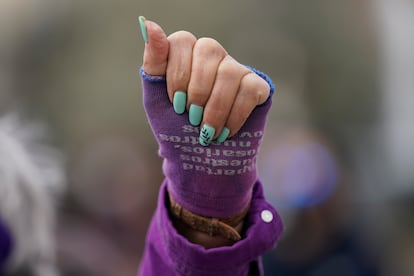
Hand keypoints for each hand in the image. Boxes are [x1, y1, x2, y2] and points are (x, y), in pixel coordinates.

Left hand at [139, 17, 269, 144]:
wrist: (199, 161)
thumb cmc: (175, 128)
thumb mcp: (155, 98)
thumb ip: (154, 62)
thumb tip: (148, 23)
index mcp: (185, 54)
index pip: (183, 41)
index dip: (178, 73)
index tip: (175, 103)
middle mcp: (212, 56)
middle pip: (209, 50)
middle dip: (197, 90)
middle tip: (191, 117)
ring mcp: (236, 69)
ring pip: (230, 72)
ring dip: (215, 107)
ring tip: (206, 132)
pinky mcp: (256, 87)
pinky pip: (249, 90)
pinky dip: (234, 116)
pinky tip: (224, 132)